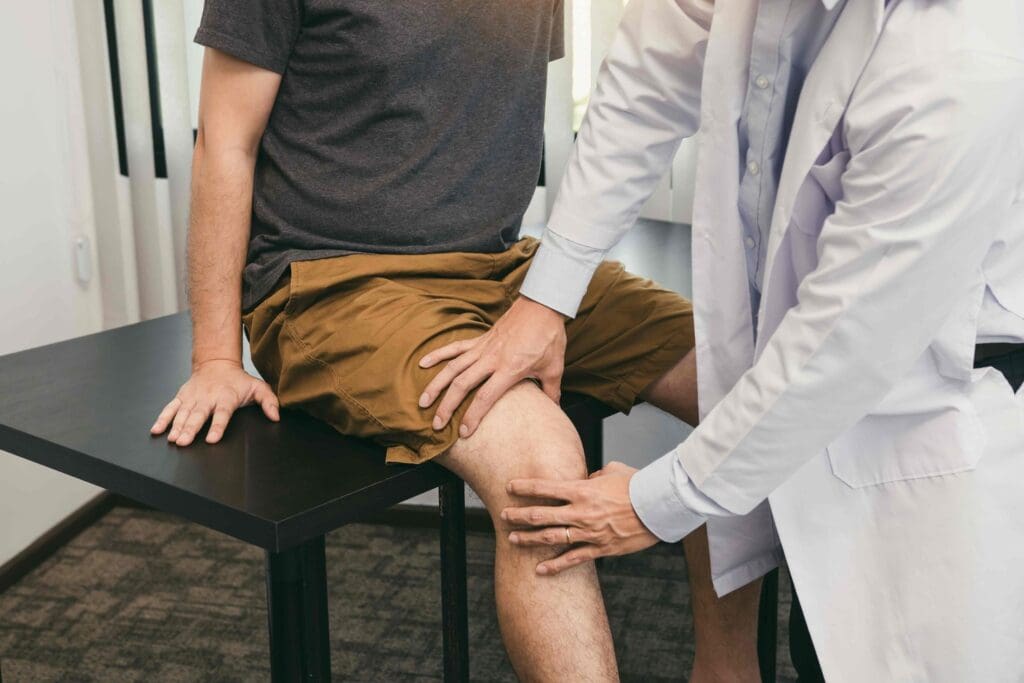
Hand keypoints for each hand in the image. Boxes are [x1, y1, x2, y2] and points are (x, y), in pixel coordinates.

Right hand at [150, 359, 279, 445]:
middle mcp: (207, 398)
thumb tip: (276, 416)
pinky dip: (163, 419)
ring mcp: (193, 398)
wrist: (217, 363)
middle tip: (183, 442)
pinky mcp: (182, 397)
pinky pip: (170, 408)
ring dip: (176, 426)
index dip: (217, 426)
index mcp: (226, 397)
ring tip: (173, 439)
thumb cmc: (238, 380)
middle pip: (198, 415)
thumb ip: (268, 401)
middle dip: (190, 429)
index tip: (212, 439)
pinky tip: (157, 430)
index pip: (222, 414)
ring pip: (182, 413)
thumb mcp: (258, 387)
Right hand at [418, 296, 566, 437]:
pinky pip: (455, 347)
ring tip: (423, 401)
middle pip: (462, 385)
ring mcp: (483, 347)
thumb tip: (554, 409)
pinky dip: (438, 354)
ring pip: (453, 367)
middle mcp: (492, 358)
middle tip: (436, 424)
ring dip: (436, 385)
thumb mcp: (554, 367)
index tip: (464, 433)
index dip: (473, 416)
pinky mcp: (480, 339)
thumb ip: (551, 390)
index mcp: (510, 368)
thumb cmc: (549, 337)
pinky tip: (423, 363)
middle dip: (447, 406)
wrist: (543, 305)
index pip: (486, 397)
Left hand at [500, 461, 659, 574]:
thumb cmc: (638, 484)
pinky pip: (573, 559)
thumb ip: (594, 475)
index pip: (545, 487)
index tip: (509, 487)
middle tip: (503, 515)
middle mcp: (581, 512)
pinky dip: (555, 565)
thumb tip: (587, 478)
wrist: (659, 506)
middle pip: (541, 514)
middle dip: (518, 515)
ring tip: (512, 539)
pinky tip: (539, 570)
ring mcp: (589, 532)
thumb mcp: (613, 470)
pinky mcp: (601, 548)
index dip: (524, 487)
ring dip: (529, 539)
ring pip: (551, 537)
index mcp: (582, 489)